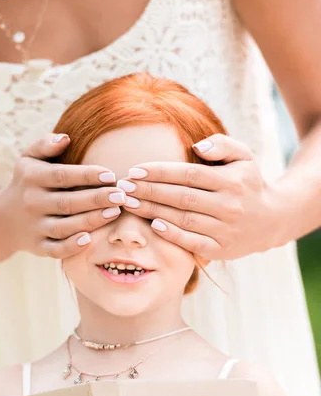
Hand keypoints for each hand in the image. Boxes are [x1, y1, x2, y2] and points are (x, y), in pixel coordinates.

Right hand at [1, 133, 125, 258]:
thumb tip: (66, 138)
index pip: (62, 176)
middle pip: (67, 203)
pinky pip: (55, 250)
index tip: (111, 175)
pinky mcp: (38, 247)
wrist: (5, 218)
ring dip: (90, 221)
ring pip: (64, 227)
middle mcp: (32, 203)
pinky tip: (89, 239)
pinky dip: (71, 247)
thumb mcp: (29, 159)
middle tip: (121, 196)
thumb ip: (46, 145)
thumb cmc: (27, 182)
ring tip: (115, 213)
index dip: (87, 176)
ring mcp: (35, 227)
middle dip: (96, 199)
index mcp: (31, 178)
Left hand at [120, 134, 279, 259]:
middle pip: (181, 197)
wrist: (272, 220)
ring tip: (129, 203)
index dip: (159, 172)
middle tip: (123, 187)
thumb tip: (197, 146)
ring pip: (183, 219)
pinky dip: (172, 234)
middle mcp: (228, 206)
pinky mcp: (221, 250)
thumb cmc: (248, 184)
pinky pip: (192, 243)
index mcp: (230, 181)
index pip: (188, 174)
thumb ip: (222, 145)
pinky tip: (153, 224)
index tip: (135, 170)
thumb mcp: (244, 157)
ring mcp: (225, 230)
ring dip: (153, 211)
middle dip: (149, 191)